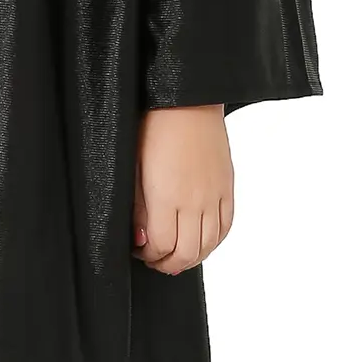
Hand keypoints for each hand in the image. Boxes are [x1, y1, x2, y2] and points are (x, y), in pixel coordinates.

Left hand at [133, 104, 232, 274]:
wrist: (187, 98)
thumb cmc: (153, 125)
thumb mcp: (134, 166)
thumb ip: (138, 207)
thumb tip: (140, 237)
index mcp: (166, 197)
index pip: (160, 246)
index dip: (147, 254)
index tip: (137, 248)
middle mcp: (194, 202)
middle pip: (186, 254)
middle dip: (166, 263)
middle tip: (153, 257)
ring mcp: (214, 195)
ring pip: (208, 246)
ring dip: (190, 257)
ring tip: (174, 253)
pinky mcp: (227, 187)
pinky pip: (225, 227)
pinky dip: (213, 242)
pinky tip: (200, 240)